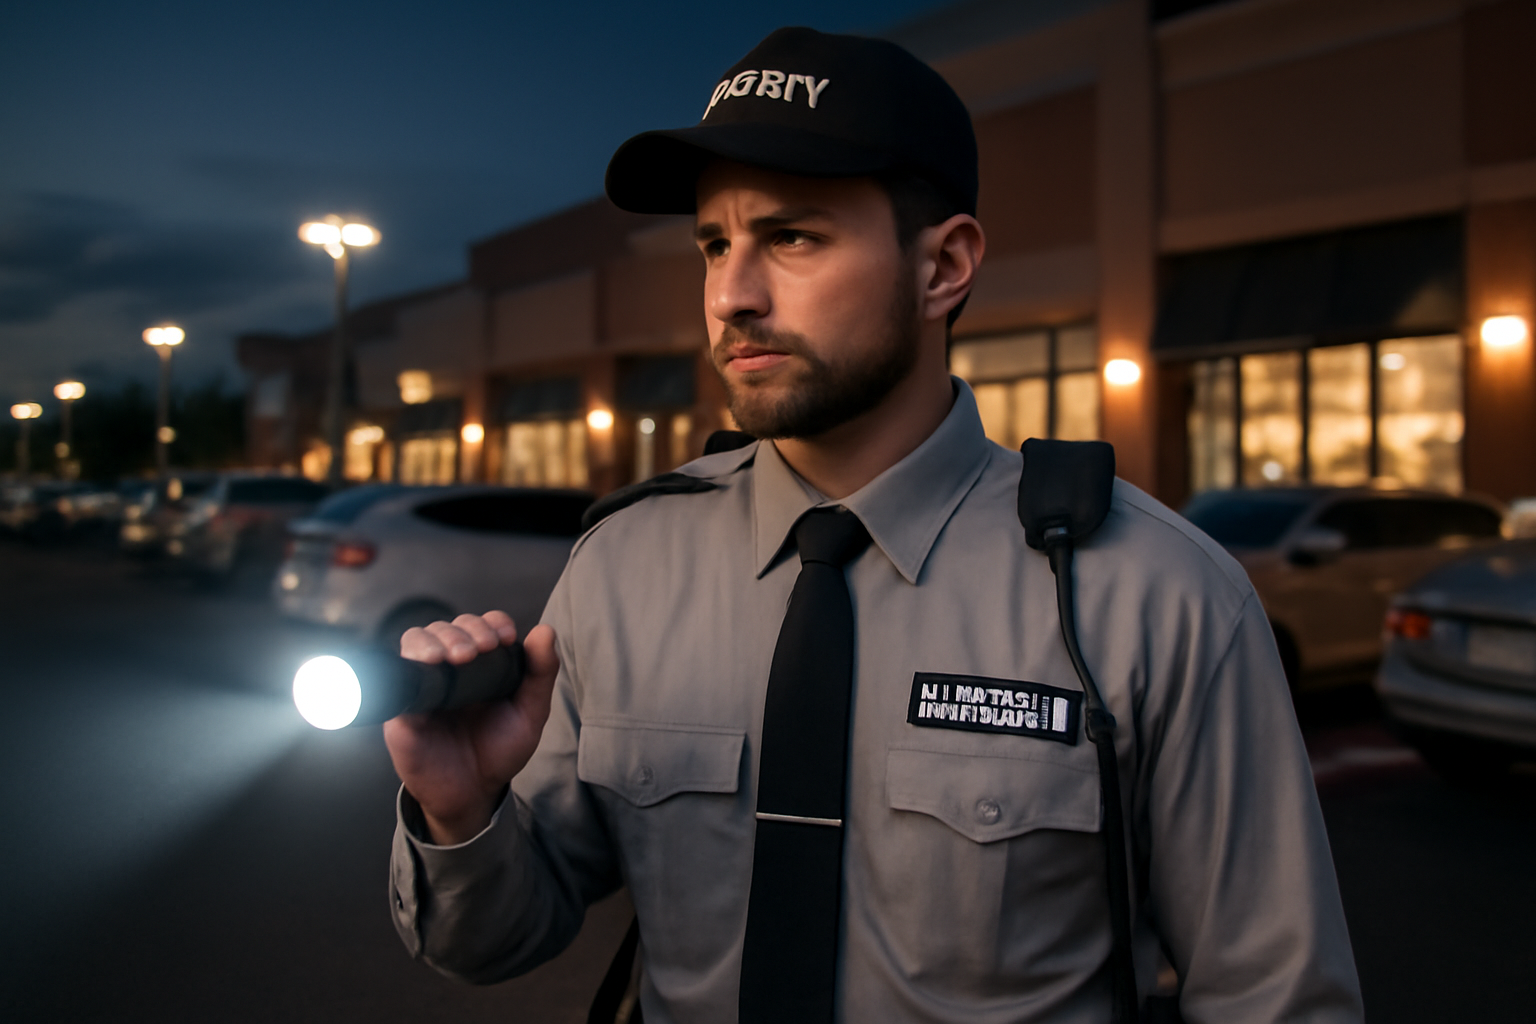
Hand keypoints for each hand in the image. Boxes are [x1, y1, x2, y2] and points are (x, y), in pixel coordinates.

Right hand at [382, 611, 559, 844]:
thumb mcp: (530, 713)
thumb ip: (540, 674)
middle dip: (465, 629)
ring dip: (435, 638)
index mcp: (481, 664)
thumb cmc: (499, 749)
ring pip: (417, 640)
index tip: (505, 636)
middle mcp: (450, 667)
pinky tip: (427, 664)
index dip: (491, 622)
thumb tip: (546, 631)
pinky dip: (408, 661)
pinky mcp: (402, 704)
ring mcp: (424, 683)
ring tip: (454, 656)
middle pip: (449, 627)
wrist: (472, 791)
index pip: (481, 625)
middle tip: (480, 649)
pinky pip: (395, 674)